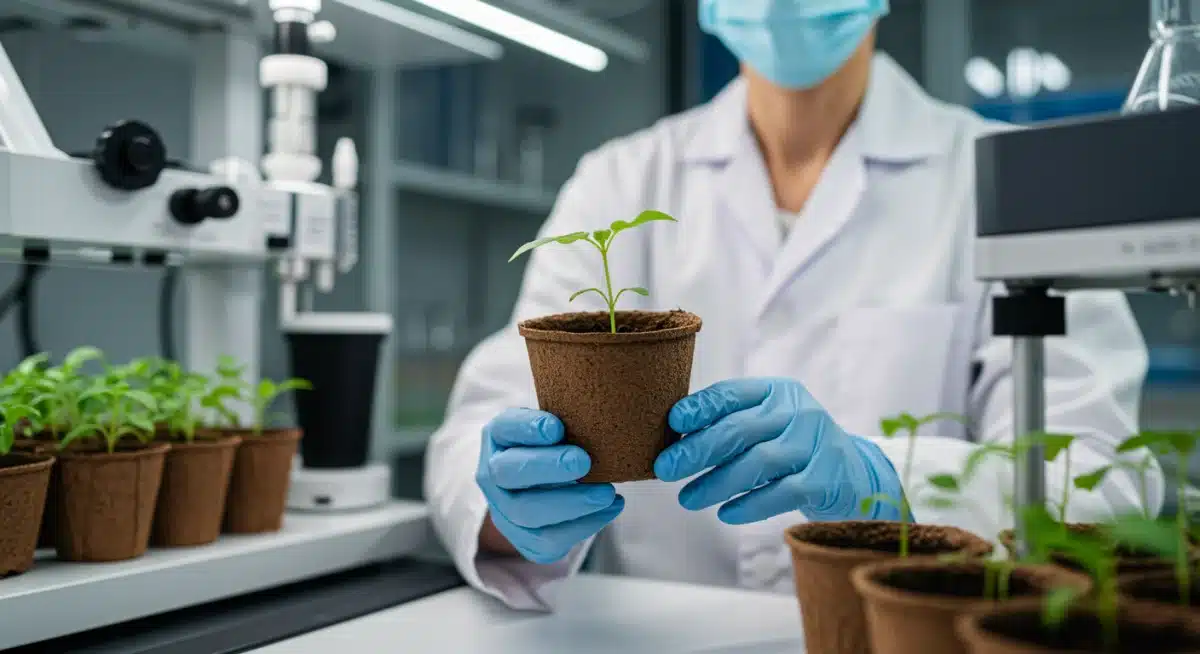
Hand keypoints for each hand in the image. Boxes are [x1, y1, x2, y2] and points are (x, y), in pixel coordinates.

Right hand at [476, 408, 624, 563]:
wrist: (547, 488)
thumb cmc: (557, 448)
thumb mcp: (557, 427)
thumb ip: (569, 422)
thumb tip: (600, 422)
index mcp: (498, 437)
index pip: (504, 428)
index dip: (527, 428)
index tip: (557, 427)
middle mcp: (492, 475)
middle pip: (507, 472)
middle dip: (547, 467)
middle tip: (584, 462)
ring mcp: (504, 511)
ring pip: (526, 513)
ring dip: (571, 503)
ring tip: (606, 493)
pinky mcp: (523, 540)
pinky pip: (548, 541)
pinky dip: (584, 525)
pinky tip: (610, 508)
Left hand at [653, 378, 903, 524]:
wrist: (855, 476)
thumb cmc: (795, 449)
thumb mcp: (769, 425)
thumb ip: (732, 424)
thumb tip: (675, 441)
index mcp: (777, 392)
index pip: (733, 393)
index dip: (700, 407)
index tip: (673, 423)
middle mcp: (798, 411)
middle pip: (739, 429)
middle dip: (697, 450)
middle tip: (666, 469)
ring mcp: (815, 444)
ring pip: (756, 462)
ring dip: (716, 482)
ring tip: (687, 498)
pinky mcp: (825, 479)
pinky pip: (780, 492)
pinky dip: (749, 504)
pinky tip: (725, 513)